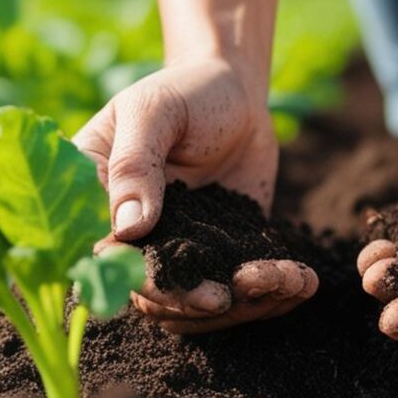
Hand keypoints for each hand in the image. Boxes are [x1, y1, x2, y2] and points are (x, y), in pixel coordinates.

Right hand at [74, 56, 316, 331]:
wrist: (235, 92)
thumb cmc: (186, 92)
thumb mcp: (155, 113)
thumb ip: (136, 164)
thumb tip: (128, 230)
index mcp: (96, 204)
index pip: (110, 261)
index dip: (151, 286)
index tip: (202, 291)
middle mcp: (131, 238)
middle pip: (154, 297)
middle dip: (204, 304)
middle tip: (252, 288)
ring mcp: (177, 249)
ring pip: (197, 306)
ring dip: (244, 305)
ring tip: (289, 281)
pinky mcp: (219, 253)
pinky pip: (236, 289)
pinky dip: (270, 293)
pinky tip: (301, 282)